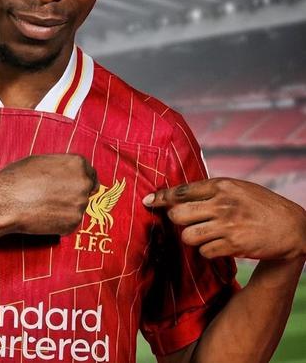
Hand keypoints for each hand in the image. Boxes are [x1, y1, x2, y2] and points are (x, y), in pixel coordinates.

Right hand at [0, 154, 98, 235]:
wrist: (4, 201)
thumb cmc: (18, 178)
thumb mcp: (42, 161)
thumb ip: (62, 167)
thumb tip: (68, 174)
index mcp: (78, 163)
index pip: (91, 174)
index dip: (80, 180)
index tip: (72, 186)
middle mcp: (83, 183)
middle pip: (86, 191)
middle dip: (73, 194)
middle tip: (53, 198)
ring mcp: (80, 204)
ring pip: (77, 208)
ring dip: (65, 209)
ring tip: (43, 206)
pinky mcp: (73, 224)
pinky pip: (69, 223)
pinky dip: (59, 223)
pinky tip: (43, 216)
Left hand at [143, 178, 305, 260]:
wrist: (293, 227)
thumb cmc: (260, 205)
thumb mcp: (236, 188)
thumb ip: (210, 190)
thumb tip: (178, 195)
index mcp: (221, 185)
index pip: (181, 191)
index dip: (161, 197)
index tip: (147, 201)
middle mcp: (222, 203)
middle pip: (177, 215)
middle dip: (176, 220)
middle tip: (185, 222)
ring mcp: (227, 225)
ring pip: (187, 236)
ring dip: (191, 238)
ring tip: (203, 235)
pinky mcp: (233, 245)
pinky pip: (204, 251)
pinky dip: (207, 251)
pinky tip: (218, 245)